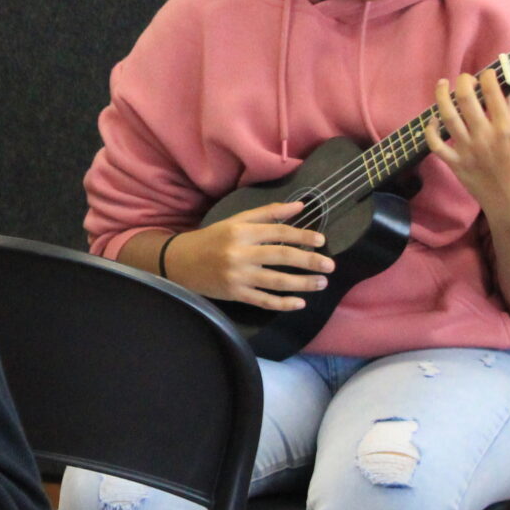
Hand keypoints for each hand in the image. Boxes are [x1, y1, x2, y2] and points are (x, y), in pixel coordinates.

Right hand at [164, 202, 333, 311]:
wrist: (180, 263)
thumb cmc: (212, 239)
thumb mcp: (236, 221)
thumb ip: (267, 213)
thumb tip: (300, 206)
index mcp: (241, 232)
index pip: (278, 232)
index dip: (302, 235)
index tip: (321, 240)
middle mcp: (240, 253)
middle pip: (281, 256)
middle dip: (309, 261)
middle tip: (330, 266)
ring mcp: (238, 276)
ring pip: (276, 281)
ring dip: (302, 283)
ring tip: (321, 283)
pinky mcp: (235, 294)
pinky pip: (263, 300)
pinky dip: (283, 303)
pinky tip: (300, 303)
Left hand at [425, 68, 509, 224]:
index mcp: (507, 129)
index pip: (493, 92)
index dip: (489, 76)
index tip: (489, 72)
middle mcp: (484, 136)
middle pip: (466, 99)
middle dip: (464, 81)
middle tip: (466, 77)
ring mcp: (467, 150)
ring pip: (447, 116)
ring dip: (442, 96)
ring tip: (443, 84)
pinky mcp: (455, 164)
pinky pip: (435, 144)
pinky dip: (430, 130)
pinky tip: (432, 120)